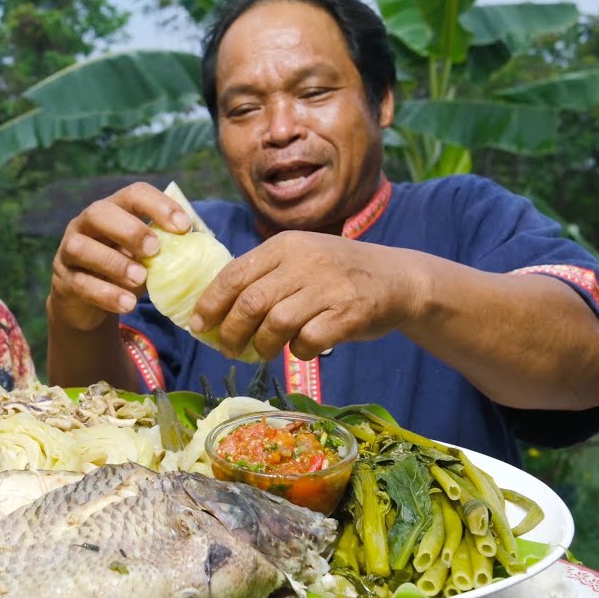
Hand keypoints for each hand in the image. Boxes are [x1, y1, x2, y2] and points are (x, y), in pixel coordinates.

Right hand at [48, 182, 191, 331]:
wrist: (89, 302)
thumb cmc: (126, 268)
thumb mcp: (147, 255)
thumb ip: (168, 246)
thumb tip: (204, 243)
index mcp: (113, 210)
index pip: (133, 194)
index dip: (158, 206)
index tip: (184, 227)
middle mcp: (86, 224)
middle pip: (99, 213)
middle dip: (129, 229)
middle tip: (154, 250)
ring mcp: (69, 252)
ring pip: (82, 247)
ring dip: (114, 262)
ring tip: (140, 278)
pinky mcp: (64, 281)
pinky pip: (81, 284)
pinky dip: (106, 294)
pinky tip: (128, 303)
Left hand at [190, 232, 426, 360]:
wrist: (399, 279)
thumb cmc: (338, 273)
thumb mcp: (301, 258)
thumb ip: (265, 275)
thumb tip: (215, 308)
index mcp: (285, 245)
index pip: (234, 273)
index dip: (211, 302)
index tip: (198, 325)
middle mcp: (305, 262)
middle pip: (250, 302)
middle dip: (230, 331)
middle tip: (226, 348)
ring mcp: (328, 287)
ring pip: (275, 324)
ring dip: (262, 345)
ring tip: (262, 352)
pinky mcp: (348, 313)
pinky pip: (307, 341)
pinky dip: (298, 352)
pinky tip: (301, 350)